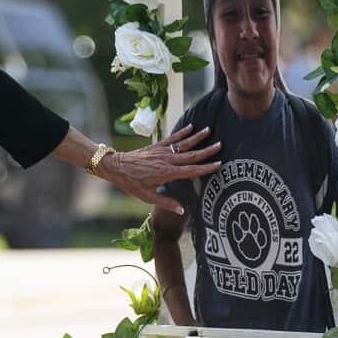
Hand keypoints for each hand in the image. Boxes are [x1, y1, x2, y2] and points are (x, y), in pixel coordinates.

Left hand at [97, 124, 220, 213]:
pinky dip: (182, 132)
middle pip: (191, 155)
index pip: (192, 170)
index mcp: (168, 173)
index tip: (219, 164)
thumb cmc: (132, 183)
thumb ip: (166, 203)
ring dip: (197, 137)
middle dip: (207, 150)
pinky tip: (191, 127)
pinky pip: (172, 138)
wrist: (116, 166)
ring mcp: (163, 151)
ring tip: (209, 130)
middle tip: (220, 145)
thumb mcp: (148, 197)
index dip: (206, 168)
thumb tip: (182, 210)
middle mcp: (168, 160)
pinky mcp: (157, 146)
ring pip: (184, 144)